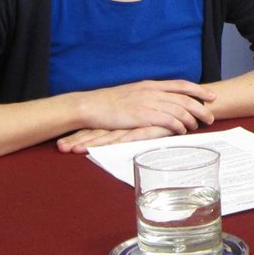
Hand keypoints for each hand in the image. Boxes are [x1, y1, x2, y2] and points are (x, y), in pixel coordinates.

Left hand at [56, 125, 174, 154]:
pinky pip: (126, 138)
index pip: (99, 128)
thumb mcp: (150, 123)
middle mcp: (127, 121)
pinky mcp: (146, 129)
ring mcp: (136, 125)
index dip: (81, 134)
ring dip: (89, 143)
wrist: (193, 104)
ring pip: (108, 136)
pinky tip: (99, 149)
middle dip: (79, 139)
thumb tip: (122, 140)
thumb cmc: (171, 116)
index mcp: (126, 119)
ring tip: (71, 150)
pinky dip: (111, 145)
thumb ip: (136, 130)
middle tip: (60, 148)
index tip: (63, 143)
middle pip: (98, 131)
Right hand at [79, 79, 216, 135]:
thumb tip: (162, 102)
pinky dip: (177, 125)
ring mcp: (147, 103)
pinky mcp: (141, 115)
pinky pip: (165, 120)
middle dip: (200, 107)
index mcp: (150, 85)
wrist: (92, 105)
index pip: (180, 85)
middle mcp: (152, 91)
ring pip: (177, 109)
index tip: (211, 95)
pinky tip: (182, 131)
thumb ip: (149, 96)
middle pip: (184, 98)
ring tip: (199, 126)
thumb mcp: (133, 93)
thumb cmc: (110, 102)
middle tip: (211, 116)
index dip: (198, 90)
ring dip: (191, 118)